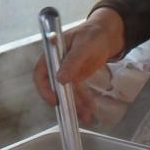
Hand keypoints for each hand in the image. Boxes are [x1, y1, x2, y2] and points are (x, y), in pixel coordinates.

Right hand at [32, 7, 124, 124]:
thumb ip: (72, 61)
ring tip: (86, 116)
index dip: (44, 88)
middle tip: (72, 112)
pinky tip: (89, 110)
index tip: (54, 99)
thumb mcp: (84, 45)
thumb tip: (60, 79)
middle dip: (63, 101)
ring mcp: (66, 71)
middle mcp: (57, 64)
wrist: (108, 34)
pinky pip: (77, 91)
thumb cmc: (93, 34)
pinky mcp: (76, 77)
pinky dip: (82, 101)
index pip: (41, 72)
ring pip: (66, 92)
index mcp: (53, 53)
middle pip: (54, 86)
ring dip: (75, 104)